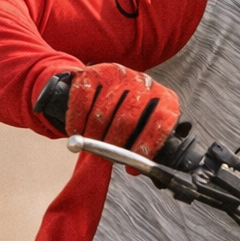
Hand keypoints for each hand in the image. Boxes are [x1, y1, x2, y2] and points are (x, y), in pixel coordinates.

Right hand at [65, 64, 179, 162]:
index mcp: (164, 100)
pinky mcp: (96, 71)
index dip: (146, 147)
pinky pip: (83, 97)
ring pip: (104, 111)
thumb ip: (148, 146)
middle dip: (114, 142)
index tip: (133, 166)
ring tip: (90, 146)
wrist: (108, 84)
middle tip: (106, 156)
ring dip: (93, 134)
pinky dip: (77, 118)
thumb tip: (140, 169)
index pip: (160, 122)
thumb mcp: (147, 128)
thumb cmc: (132, 116)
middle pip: (128, 118)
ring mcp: (120, 74)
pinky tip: (75, 130)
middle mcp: (145, 83)